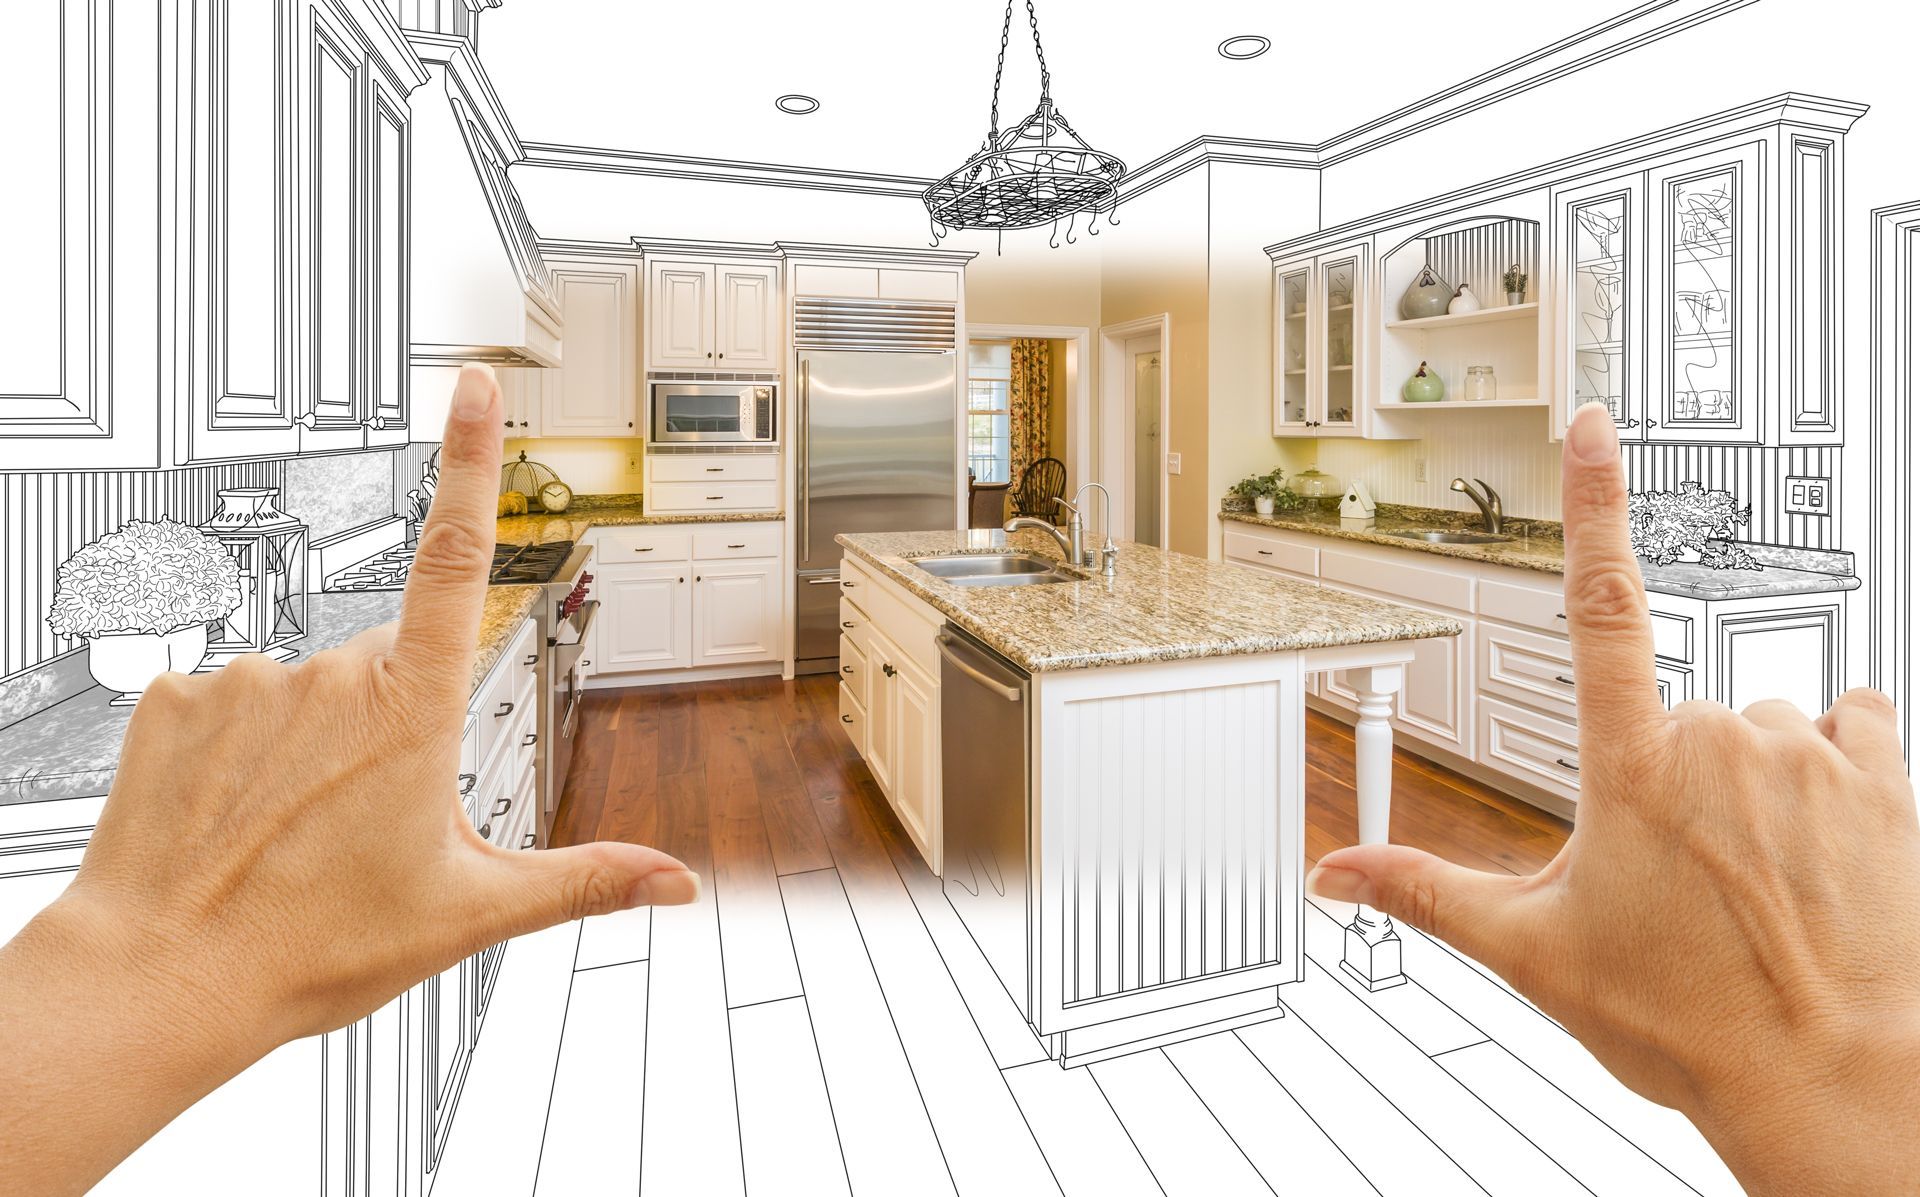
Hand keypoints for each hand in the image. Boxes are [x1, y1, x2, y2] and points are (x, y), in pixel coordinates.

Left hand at [0, 365, 696, 1196]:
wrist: (160, 980)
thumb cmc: (314, 947)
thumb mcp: (470, 913)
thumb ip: (584, 880)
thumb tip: (679, 885)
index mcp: (413, 709)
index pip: (457, 558)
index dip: (471, 462)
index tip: (474, 385)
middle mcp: (331, 673)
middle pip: (386, 667)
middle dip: (388, 727)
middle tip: (363, 826)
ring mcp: (247, 680)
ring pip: (306, 689)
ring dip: (310, 743)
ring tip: (290, 835)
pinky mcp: (173, 698)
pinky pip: (228, 702)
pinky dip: (237, 749)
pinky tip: (230, 813)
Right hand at [1309, 403, 1919, 1192]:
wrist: (1832, 1080)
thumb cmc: (1690, 1022)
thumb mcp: (1535, 954)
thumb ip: (1427, 893)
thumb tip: (1337, 875)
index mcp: (1629, 765)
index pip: (1599, 600)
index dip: (1591, 502)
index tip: (1592, 425)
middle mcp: (1723, 739)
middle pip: (1681, 711)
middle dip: (1674, 773)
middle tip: (1678, 874)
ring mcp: (1810, 755)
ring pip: (1765, 724)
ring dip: (1754, 775)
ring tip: (1754, 873)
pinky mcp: (1885, 781)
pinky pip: (1855, 722)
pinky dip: (1836, 761)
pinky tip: (1823, 831)